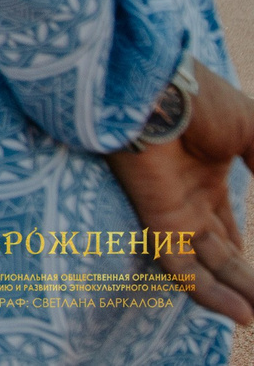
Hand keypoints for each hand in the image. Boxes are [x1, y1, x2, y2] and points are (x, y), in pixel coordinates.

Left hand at [105, 61, 253, 322]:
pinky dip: (208, 294)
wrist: (157, 88)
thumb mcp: (251, 131)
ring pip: (206, 268)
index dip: (246, 256)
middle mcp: (187, 202)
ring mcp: (172, 213)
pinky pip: (180, 268)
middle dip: (246, 281)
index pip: (227, 232)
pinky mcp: (157, 221)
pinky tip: (241, 313)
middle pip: (221, 256)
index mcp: (206, 180)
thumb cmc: (199, 99)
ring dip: (235, 294)